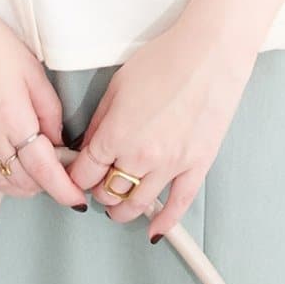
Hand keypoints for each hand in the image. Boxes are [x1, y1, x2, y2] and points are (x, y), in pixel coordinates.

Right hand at [0, 0, 89, 221]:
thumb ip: (49, 109)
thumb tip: (58, 139)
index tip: (77, 198)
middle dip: (47, 185)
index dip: (65, 189)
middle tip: (60, 177)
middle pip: (24, 180)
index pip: (46, 169)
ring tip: (35, 184)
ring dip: (21, 189)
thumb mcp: (31, 68)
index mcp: (14, 118)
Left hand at [63, 9, 258, 241]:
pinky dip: (165, 222)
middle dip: (98, 191)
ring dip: (122, 211)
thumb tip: (89, 145)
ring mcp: (171, 165)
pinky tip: (155, 230)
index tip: (76, 177)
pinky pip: (179, 205)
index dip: (76, 177)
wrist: (208, 54)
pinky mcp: (197, 166)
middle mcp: (140, 156)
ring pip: (138, 205)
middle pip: (108, 192)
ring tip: (117, 208)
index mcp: (115, 134)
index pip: (84, 173)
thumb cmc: (165, 60)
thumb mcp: (117, 85)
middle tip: (97, 185)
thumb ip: (99, 121)